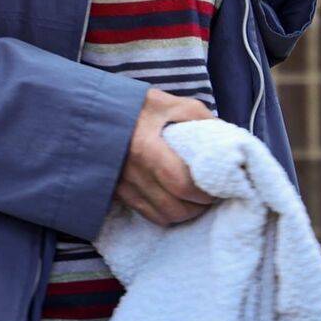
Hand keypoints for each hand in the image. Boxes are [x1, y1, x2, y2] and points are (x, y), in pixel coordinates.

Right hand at [114, 89, 215, 225]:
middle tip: (211, 197)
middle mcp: (132, 172)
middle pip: (173, 208)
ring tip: (195, 201)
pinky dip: (165, 214)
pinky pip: (146, 215)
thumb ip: (200, 119)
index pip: (181, 184)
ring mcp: (122, 185)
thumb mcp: (170, 103)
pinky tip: (175, 202)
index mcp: (146, 147)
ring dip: (183, 214)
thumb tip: (227, 141)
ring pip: (161, 217)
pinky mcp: (117, 192)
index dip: (204, 193)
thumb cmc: (135, 105)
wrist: (94, 110)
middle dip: (198, 207)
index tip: (217, 188)